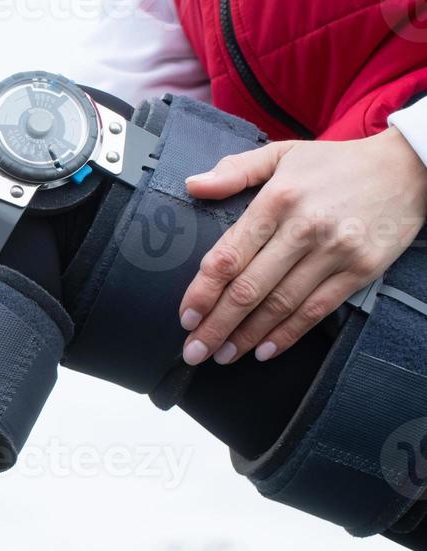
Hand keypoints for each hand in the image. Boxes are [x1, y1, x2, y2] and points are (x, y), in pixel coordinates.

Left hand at [178, 127, 426, 364]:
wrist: (409, 167)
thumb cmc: (336, 164)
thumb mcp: (283, 154)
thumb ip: (235, 170)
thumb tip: (193, 185)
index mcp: (277, 199)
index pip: (228, 255)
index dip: (202, 292)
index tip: (185, 317)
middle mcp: (305, 227)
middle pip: (249, 288)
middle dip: (216, 325)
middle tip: (194, 351)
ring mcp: (335, 251)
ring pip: (280, 305)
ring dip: (247, 336)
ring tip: (223, 355)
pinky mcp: (361, 269)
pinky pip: (316, 310)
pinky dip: (288, 335)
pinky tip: (264, 350)